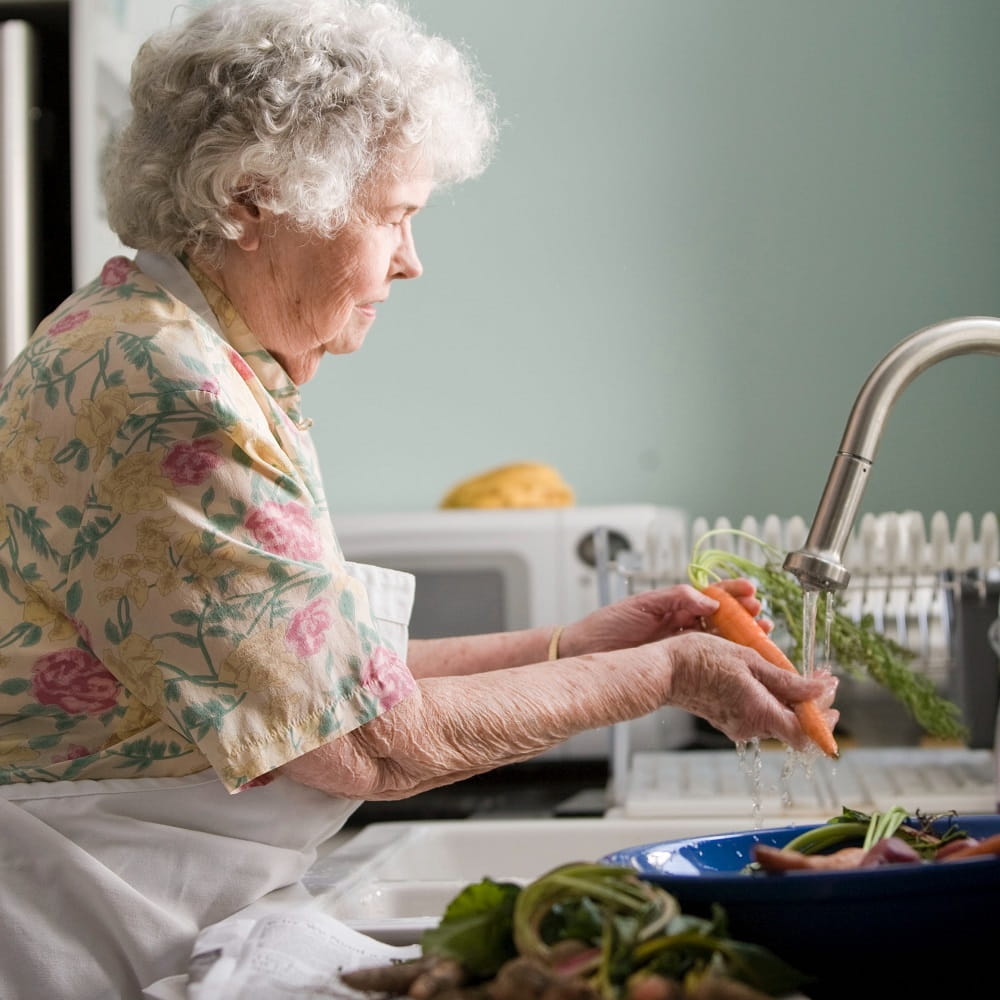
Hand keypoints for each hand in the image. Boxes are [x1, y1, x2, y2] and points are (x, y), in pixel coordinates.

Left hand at [560, 578, 769, 656]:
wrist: (585, 653)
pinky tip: (741, 660)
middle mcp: (681, 624)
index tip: (751, 592)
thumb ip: (676, 598)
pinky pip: (707, 661)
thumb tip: (709, 600)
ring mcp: (681, 645)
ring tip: (761, 635)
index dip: (733, 593)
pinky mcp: (677, 665)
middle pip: (723, 618)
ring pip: (720, 640)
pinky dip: (726, 659)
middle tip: (762, 617)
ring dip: (742, 637)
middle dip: (745, 615)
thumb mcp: (642, 605)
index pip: (711, 595)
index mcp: (674, 605)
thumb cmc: (607, 626)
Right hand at [661, 631, 838, 751]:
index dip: (824, 720)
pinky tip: (770, 678)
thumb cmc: (701, 659)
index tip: (831, 693)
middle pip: (793, 725)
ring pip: (777, 718)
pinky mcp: (728, 719)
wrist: (664, 670)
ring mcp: (738, 725)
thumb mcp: (749, 660)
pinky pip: (759, 713)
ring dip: (792, 699)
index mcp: (759, 713)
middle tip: (820, 678)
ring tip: (796, 674)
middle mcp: (750, 726)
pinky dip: (771, 699)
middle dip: (812, 703)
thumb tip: (819, 691)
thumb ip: (786, 680)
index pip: (805, 734)